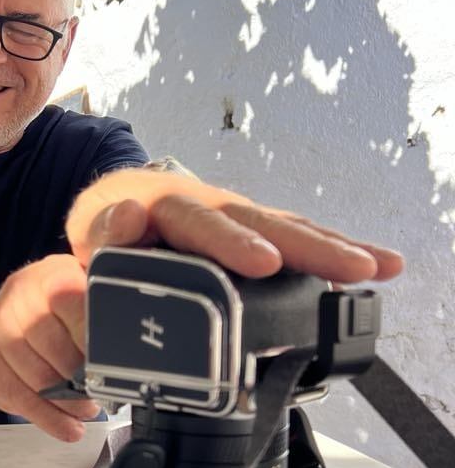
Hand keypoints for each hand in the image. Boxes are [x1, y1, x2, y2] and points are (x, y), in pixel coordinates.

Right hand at [0, 254, 100, 442]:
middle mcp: (18, 297)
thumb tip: (134, 324)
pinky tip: (67, 426)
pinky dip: (47, 418)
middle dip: (81, 376)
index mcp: (49, 275)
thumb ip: (98, 305)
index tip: (108, 359)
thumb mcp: (76, 290)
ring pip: (36, 377)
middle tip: (99, 391)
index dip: (90, 334)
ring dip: (67, 402)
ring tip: (86, 410)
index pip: (70, 300)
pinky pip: (18, 398)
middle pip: (52, 345)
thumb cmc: (48, 307)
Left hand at [66, 169, 403, 283]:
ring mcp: (237, 217)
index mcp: (167, 206)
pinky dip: (332, 248)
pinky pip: (295, 236)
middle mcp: (211, 205)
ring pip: (287, 228)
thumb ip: (101, 230)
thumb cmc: (106, 223)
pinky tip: (375, 265)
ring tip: (377, 266)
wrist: (120, 201)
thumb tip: (127, 219)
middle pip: (261, 224)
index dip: (231, 244)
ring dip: (333, 247)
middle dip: (306, 247)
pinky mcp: (253, 231)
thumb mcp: (90, 227)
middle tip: (350, 267)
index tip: (263, 262)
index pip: (200, 224)